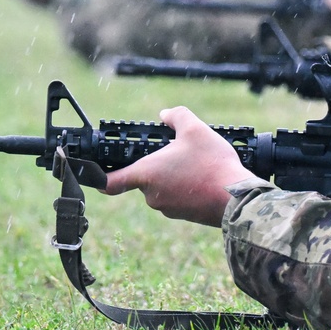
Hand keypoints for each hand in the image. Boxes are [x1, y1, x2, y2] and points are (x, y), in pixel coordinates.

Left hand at [102, 106, 256, 226]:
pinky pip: (178, 197)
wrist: (236, 198)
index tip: (93, 173)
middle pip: (143, 178)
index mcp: (146, 174)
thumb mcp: (195, 128)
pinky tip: (204, 176)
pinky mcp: (184, 215)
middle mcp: (152, 195)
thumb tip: (165, 114)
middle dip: (157, 165)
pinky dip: (185, 187)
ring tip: (196, 163)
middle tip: (177, 151)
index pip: (109, 182)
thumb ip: (176, 116)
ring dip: (173, 176)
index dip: (97, 177)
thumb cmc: (212, 165)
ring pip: (162, 187)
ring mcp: (168, 208)